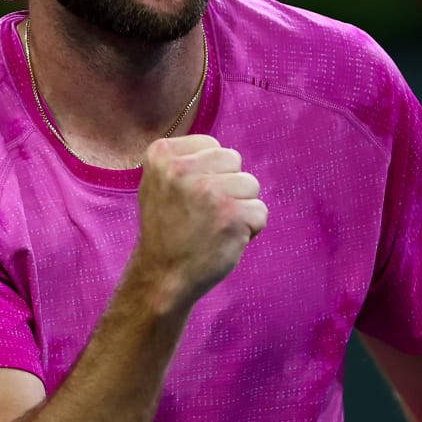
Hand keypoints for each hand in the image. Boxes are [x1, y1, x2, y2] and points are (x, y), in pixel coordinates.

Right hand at [131, 134, 266, 306]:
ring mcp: (209, 191)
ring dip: (240, 207)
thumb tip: (224, 152)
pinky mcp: (232, 214)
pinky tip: (225, 239)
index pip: (212, 147)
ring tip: (214, 226)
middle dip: (228, 186)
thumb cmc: (167, 229)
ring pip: (251, 184)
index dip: (210, 174)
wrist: (163, 275)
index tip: (189, 198)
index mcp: (162, 154)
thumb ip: (186, 161)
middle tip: (204, 213)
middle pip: (234, 160)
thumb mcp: (160, 183)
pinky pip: (260, 211)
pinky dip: (250, 229)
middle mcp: (182, 169)